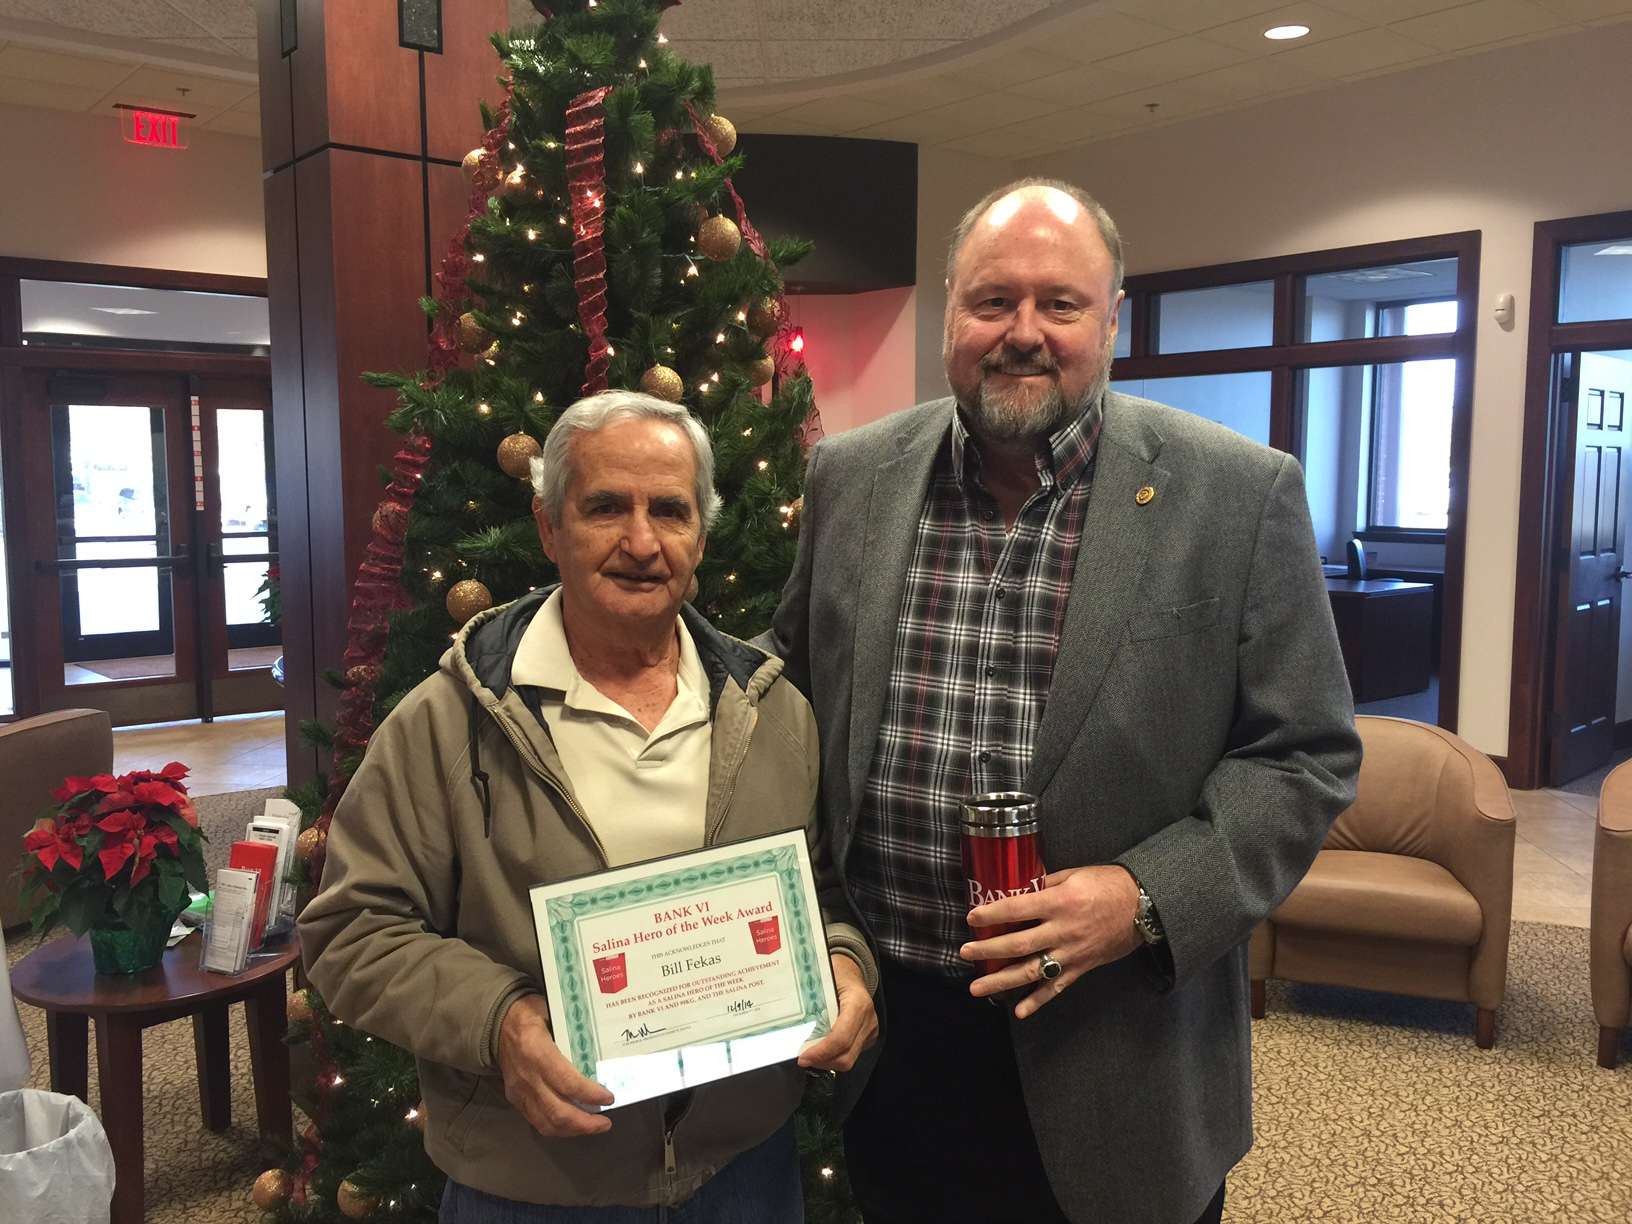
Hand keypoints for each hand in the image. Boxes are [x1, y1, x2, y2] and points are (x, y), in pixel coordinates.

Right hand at [496, 994, 614, 1136]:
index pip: (567, 1083)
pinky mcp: (515, 1100)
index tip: (610, 1098)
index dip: (590, 1095)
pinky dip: (559, 1128)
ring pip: (546, 1123)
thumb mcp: (552, 1013)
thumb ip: (573, 1032)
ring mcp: (519, 1092)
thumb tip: (602, 1049)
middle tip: (605, 1123)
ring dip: (573, 1130)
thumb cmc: (529, 1015)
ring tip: (594, 1126)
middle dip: (584, 1123)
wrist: (496, 1024)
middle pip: (557, 1112)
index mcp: (537, 1053)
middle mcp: (528, 1078)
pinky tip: (574, 1124)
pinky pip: (537, 1121)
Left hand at [798, 954, 878, 1072]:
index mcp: (857, 1003)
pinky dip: (834, 1055)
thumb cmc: (836, 972)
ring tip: (811, 1053)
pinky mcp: (869, 1037)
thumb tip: (790, 1025)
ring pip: (849, 1059)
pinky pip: (851, 1054)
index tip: (803, 1057)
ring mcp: (870, 1030)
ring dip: (827, 1061)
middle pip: (846, 1055)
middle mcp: (868, 1019)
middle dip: (823, 1061)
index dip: (821, 1052)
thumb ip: (812, 1003)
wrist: (852, 971)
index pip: (840, 1038)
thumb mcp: (822, 981)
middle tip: (804, 1058)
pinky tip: (822, 1048)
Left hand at [960, 866, 1142, 1018]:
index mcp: (1059, 902)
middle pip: (1019, 944)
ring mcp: (1072, 953)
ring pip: (1032, 970)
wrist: (1142, 906)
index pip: (1017, 908)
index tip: (972, 917)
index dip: (992, 914)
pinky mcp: (1081, 967)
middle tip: (965, 952)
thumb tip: (1017, 890)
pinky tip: (1019, 1011)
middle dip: (989, 950)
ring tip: (977, 988)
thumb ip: (1044, 885)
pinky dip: (1038, 1000)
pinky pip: (1057, 987)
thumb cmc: (1107, 884)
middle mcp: (1063, 930)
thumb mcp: (1073, 875)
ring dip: (1002, 981)